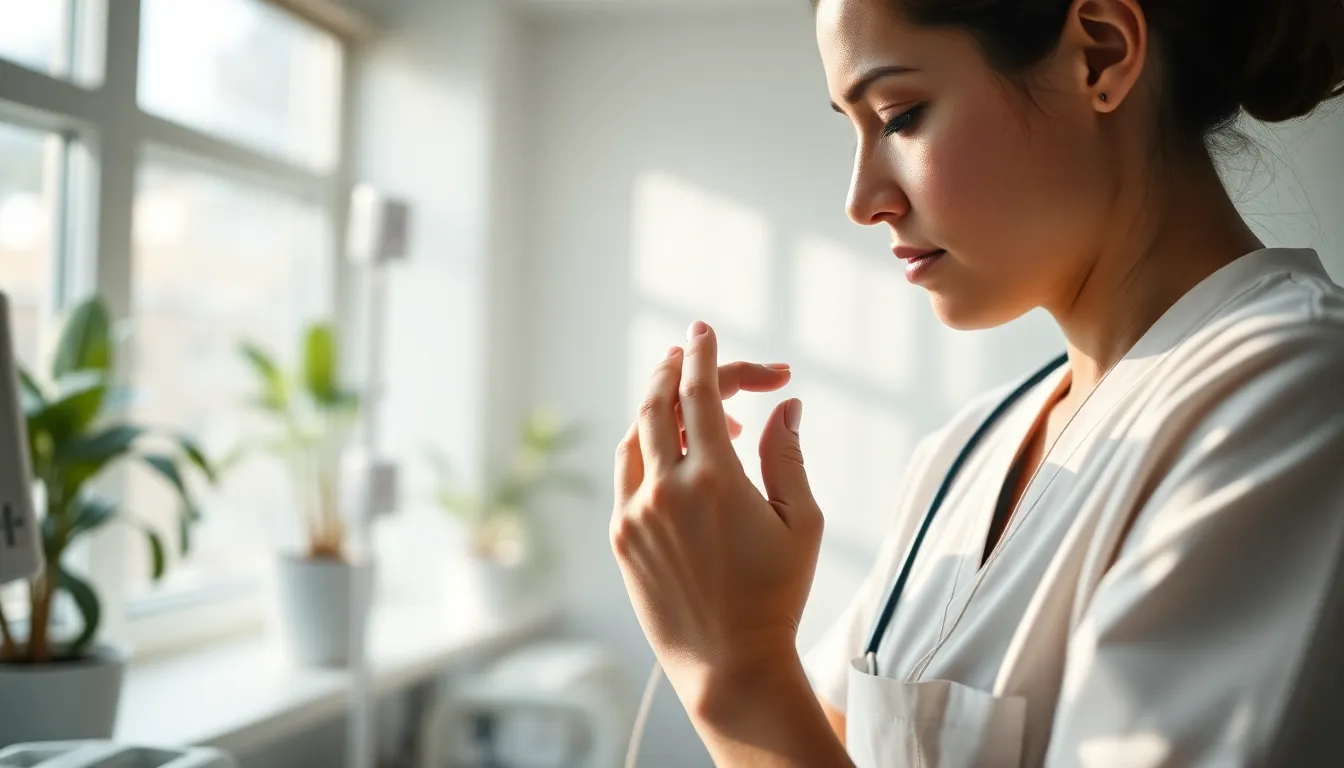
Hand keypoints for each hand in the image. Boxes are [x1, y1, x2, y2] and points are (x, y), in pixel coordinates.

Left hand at [611, 321, 824, 701]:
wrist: (729, 664)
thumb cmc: (776, 596)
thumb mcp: (802, 523)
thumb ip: (787, 455)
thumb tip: (785, 405)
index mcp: (715, 480)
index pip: (699, 392)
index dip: (704, 354)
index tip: (705, 329)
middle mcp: (666, 490)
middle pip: (658, 403)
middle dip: (677, 369)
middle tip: (693, 353)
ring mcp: (635, 514)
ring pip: (636, 436)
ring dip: (659, 408)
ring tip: (695, 406)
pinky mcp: (621, 537)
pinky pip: (626, 474)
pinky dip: (646, 448)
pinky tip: (673, 454)